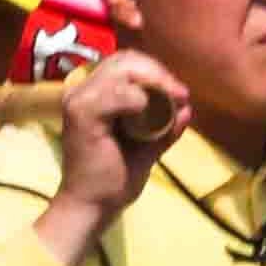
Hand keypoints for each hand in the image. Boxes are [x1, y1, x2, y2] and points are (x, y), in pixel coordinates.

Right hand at [43, 50, 185, 246]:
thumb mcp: (147, 147)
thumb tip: (187, 108)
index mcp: (95, 93)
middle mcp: (82, 90)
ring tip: (171, 101)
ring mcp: (79, 100)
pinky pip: (114, 94)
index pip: (127, 63)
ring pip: (120, 70)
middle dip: (158, 73)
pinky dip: (136, 98)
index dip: (156, 71)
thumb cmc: (115, 179)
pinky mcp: (81, 114)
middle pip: (125, 59)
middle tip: (179, 94)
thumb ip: (166, 127)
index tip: (179, 93)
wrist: (93, 206)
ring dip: (152, 81)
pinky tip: (148, 112)